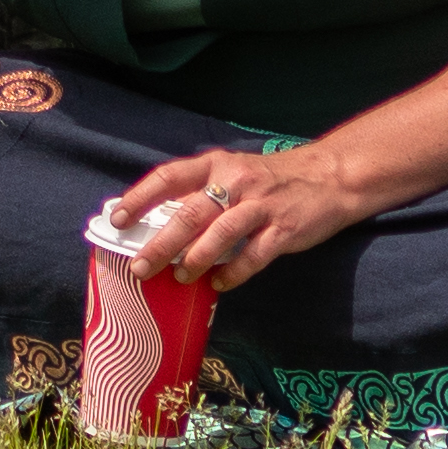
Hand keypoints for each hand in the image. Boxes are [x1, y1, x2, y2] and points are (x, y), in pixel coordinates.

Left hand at [98, 144, 354, 287]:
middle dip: (160, 243)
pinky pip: (254, 256)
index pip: (169, 176)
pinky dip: (234, 273)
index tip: (117, 218)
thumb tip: (157, 222)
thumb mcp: (233, 173)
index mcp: (217, 164)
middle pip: (190, 212)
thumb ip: (200, 192)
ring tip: (180, 277)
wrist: (330, 176)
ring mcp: (261, 205)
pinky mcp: (284, 229)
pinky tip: (219, 284)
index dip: (140, 197)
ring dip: (195, 259)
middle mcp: (236, 181)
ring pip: (220, 234)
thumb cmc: (270, 180)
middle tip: (140, 267)